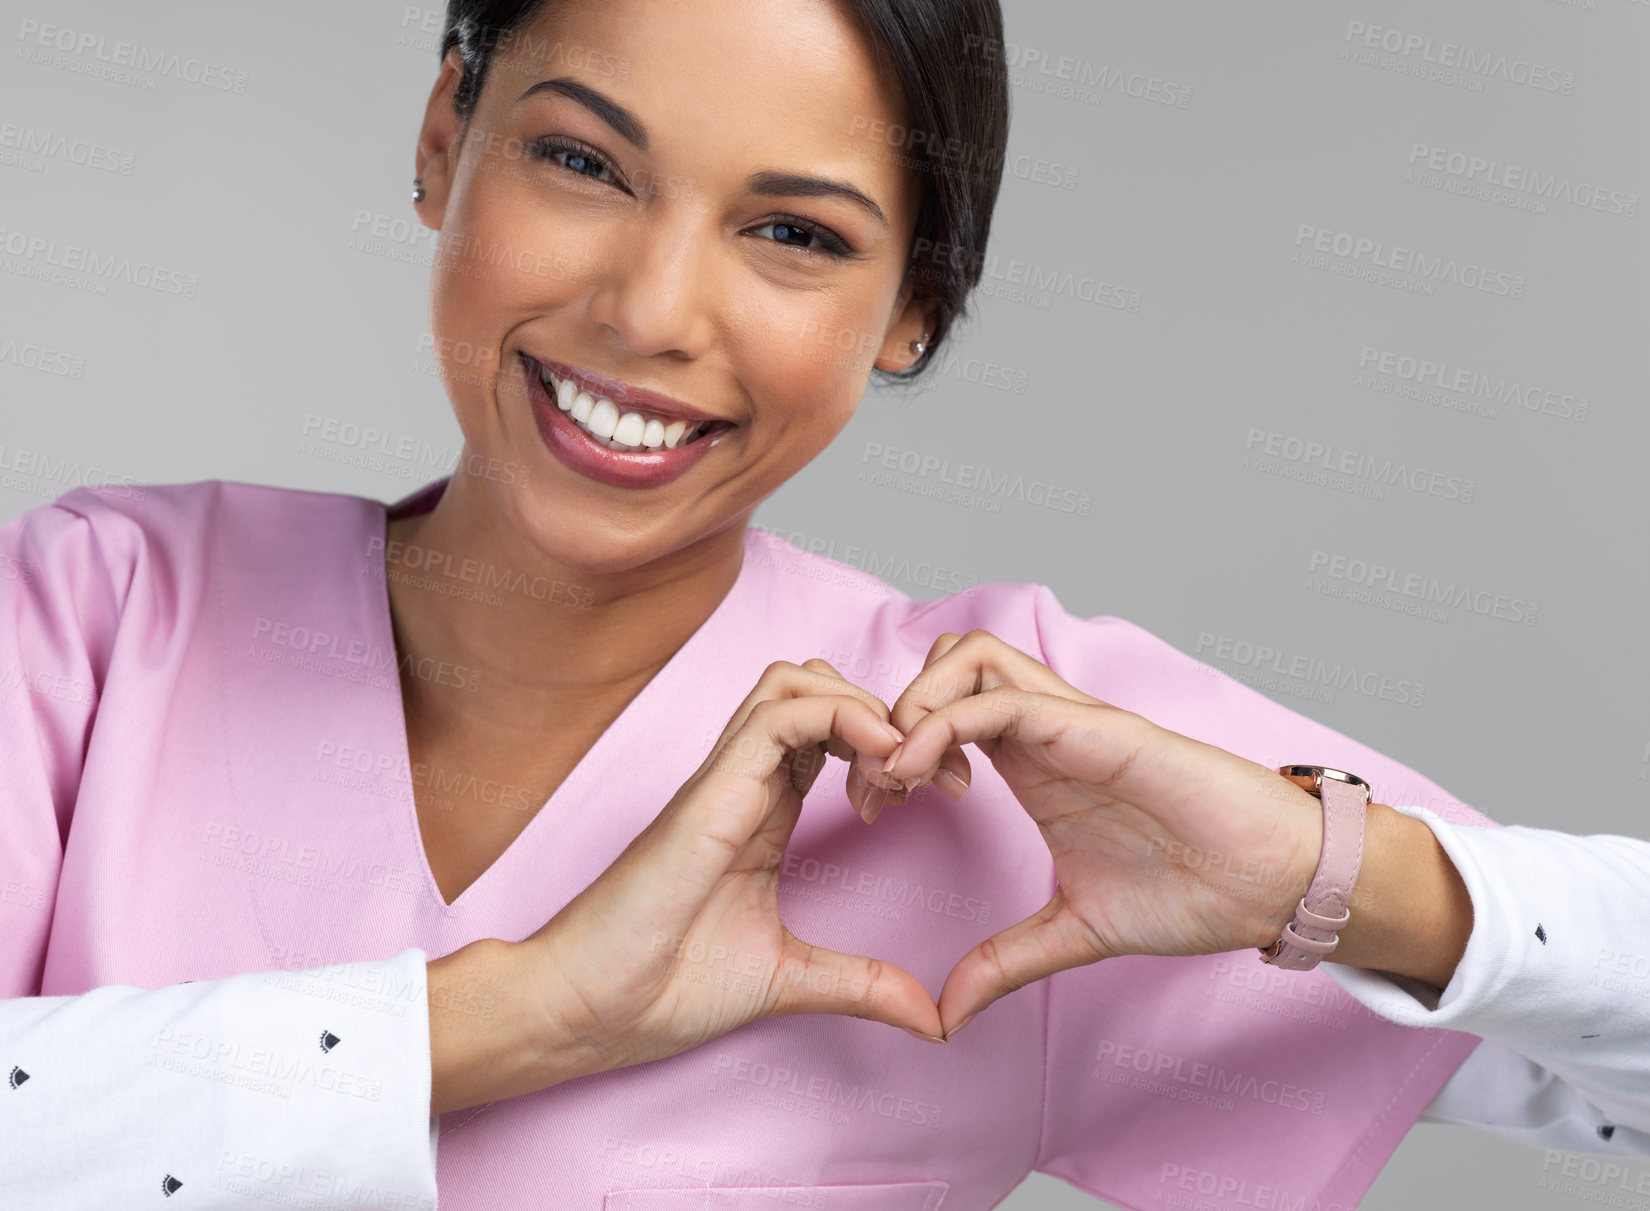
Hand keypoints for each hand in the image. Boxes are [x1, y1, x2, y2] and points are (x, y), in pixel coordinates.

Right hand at [496, 660, 939, 1097]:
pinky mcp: (711, 790)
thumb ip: (862, 985)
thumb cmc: (663, 986)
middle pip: (816, 685)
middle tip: (933, 769)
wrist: (586, 1008)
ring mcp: (724, 779)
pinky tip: (879, 756)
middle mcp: (745, 782)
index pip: (831, 732)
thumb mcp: (791, 979)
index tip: (942, 789)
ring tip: (903, 761)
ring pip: (794, 680)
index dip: (894, 743)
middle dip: (887, 709)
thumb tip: (933, 1021)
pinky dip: (838, 716)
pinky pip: (777, 715)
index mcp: (764, 812)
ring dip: (862, 704)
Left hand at [859, 630, 1324, 1037]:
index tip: (876, 810)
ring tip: (903, 777)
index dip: (890, 748)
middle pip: (943, 663)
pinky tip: (930, 779)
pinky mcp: (1099, 729)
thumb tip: (946, 1013)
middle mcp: (1042, 730)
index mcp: (1030, 762)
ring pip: (969, 657)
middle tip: (880, 789)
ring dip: (917, 706)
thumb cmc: (1193, 891)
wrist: (1274, 886)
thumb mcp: (1072, 933)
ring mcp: (1070, 722)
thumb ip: (1004, 962)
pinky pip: (1006, 699)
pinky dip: (949, 725)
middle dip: (891, 714)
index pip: (939, 710)